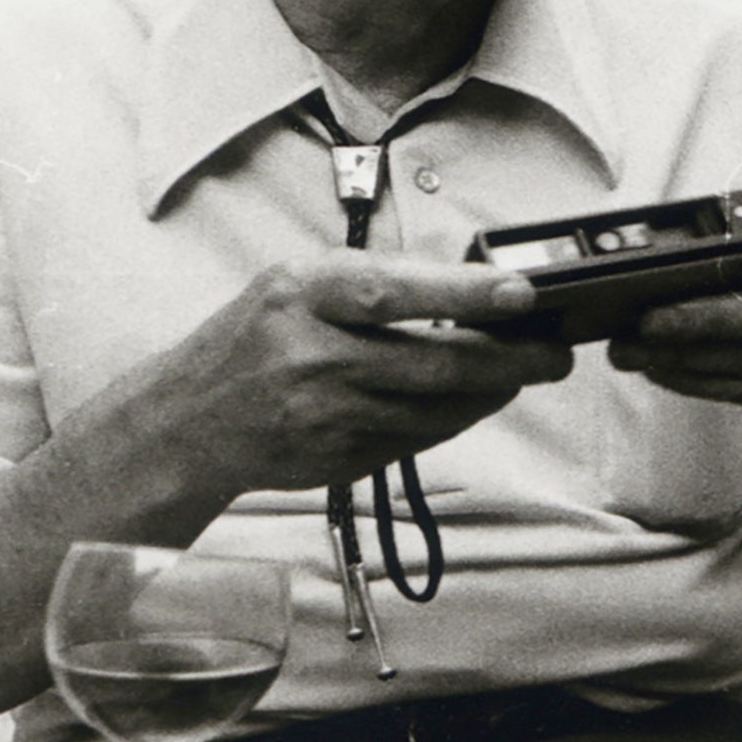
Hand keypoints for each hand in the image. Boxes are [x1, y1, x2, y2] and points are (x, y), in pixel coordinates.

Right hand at [137, 254, 571, 499]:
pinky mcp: (337, 458)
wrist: (186, 422)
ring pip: (437, 409)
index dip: (465, 293)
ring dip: (489, 393)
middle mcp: (311, 355)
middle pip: (434, 363)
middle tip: (555, 353)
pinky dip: (450, 420)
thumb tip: (472, 286)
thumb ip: (372, 283)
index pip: (394, 290)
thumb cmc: (254, 338)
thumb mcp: (296, 285)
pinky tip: (464, 402)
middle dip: (510, 361)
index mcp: (304, 294)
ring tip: (518, 374)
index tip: (522, 293)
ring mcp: (324, 415)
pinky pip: (416, 438)